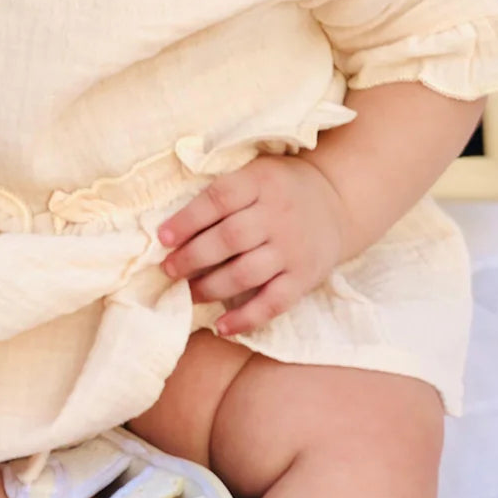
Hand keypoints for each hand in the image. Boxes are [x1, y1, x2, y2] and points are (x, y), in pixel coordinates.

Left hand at [157, 154, 347, 335]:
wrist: (336, 203)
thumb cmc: (279, 187)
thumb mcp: (255, 172)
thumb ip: (223, 190)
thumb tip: (175, 223)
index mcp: (260, 182)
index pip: (218, 199)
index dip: (187, 220)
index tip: (162, 238)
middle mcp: (278, 215)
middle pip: (229, 238)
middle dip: (193, 257)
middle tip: (168, 270)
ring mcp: (292, 249)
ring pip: (247, 273)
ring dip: (211, 287)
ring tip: (188, 293)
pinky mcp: (304, 278)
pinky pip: (274, 302)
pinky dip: (246, 318)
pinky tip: (222, 326)